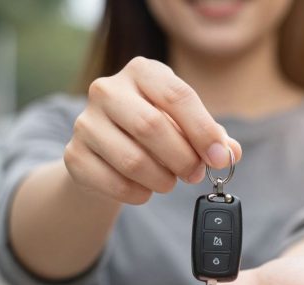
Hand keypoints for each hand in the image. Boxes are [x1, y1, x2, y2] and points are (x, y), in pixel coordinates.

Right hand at [65, 56, 242, 204]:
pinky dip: (137, 194)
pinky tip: (144, 190)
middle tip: (195, 175)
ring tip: (169, 182)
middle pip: (151, 127)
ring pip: (132, 160)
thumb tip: (230, 152)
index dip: (203, 131)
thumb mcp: (185, 126)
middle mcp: (107, 89)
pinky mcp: (73, 155)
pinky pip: (113, 183)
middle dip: (182, 158)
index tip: (220, 158)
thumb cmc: (154, 134)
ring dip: (161, 180)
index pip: (177, 95)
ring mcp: (85, 122)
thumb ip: (211, 137)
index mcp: (141, 71)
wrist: (105, 153)